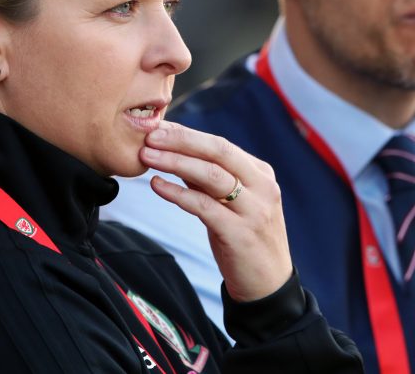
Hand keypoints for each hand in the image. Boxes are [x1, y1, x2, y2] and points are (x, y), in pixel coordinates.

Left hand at [139, 121, 292, 301]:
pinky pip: (204, 207)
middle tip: (150, 135)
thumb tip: (177, 155)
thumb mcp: (233, 204)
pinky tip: (157, 185)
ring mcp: (254, 210)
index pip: (221, 145)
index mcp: (261, 174)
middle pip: (219, 152)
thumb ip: (210, 180)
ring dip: (176, 162)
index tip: (158, 128)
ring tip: (147, 156)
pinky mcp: (240, 233)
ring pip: (212, 176)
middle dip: (182, 140)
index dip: (187, 135)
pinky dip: (178, 193)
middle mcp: (262, 187)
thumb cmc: (245, 240)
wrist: (267, 286)